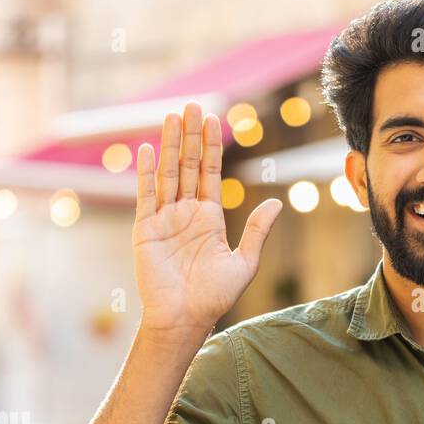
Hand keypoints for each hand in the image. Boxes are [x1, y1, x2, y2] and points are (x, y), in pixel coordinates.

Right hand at [133, 100, 281, 334]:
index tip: (214, 118)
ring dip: (170, 144)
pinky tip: (147, 149)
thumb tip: (278, 204)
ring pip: (167, 173)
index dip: (211, 147)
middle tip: (193, 105)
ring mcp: (165, 219)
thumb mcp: (244, 263)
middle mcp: (186, 213)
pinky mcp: (146, 229)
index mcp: (209, 219)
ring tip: (173, 116)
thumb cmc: (214, 297)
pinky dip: (146, 173)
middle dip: (191, 136)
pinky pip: (146, 195)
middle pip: (187, 166)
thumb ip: (257, 232)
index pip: (210, 174)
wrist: (184, 318)